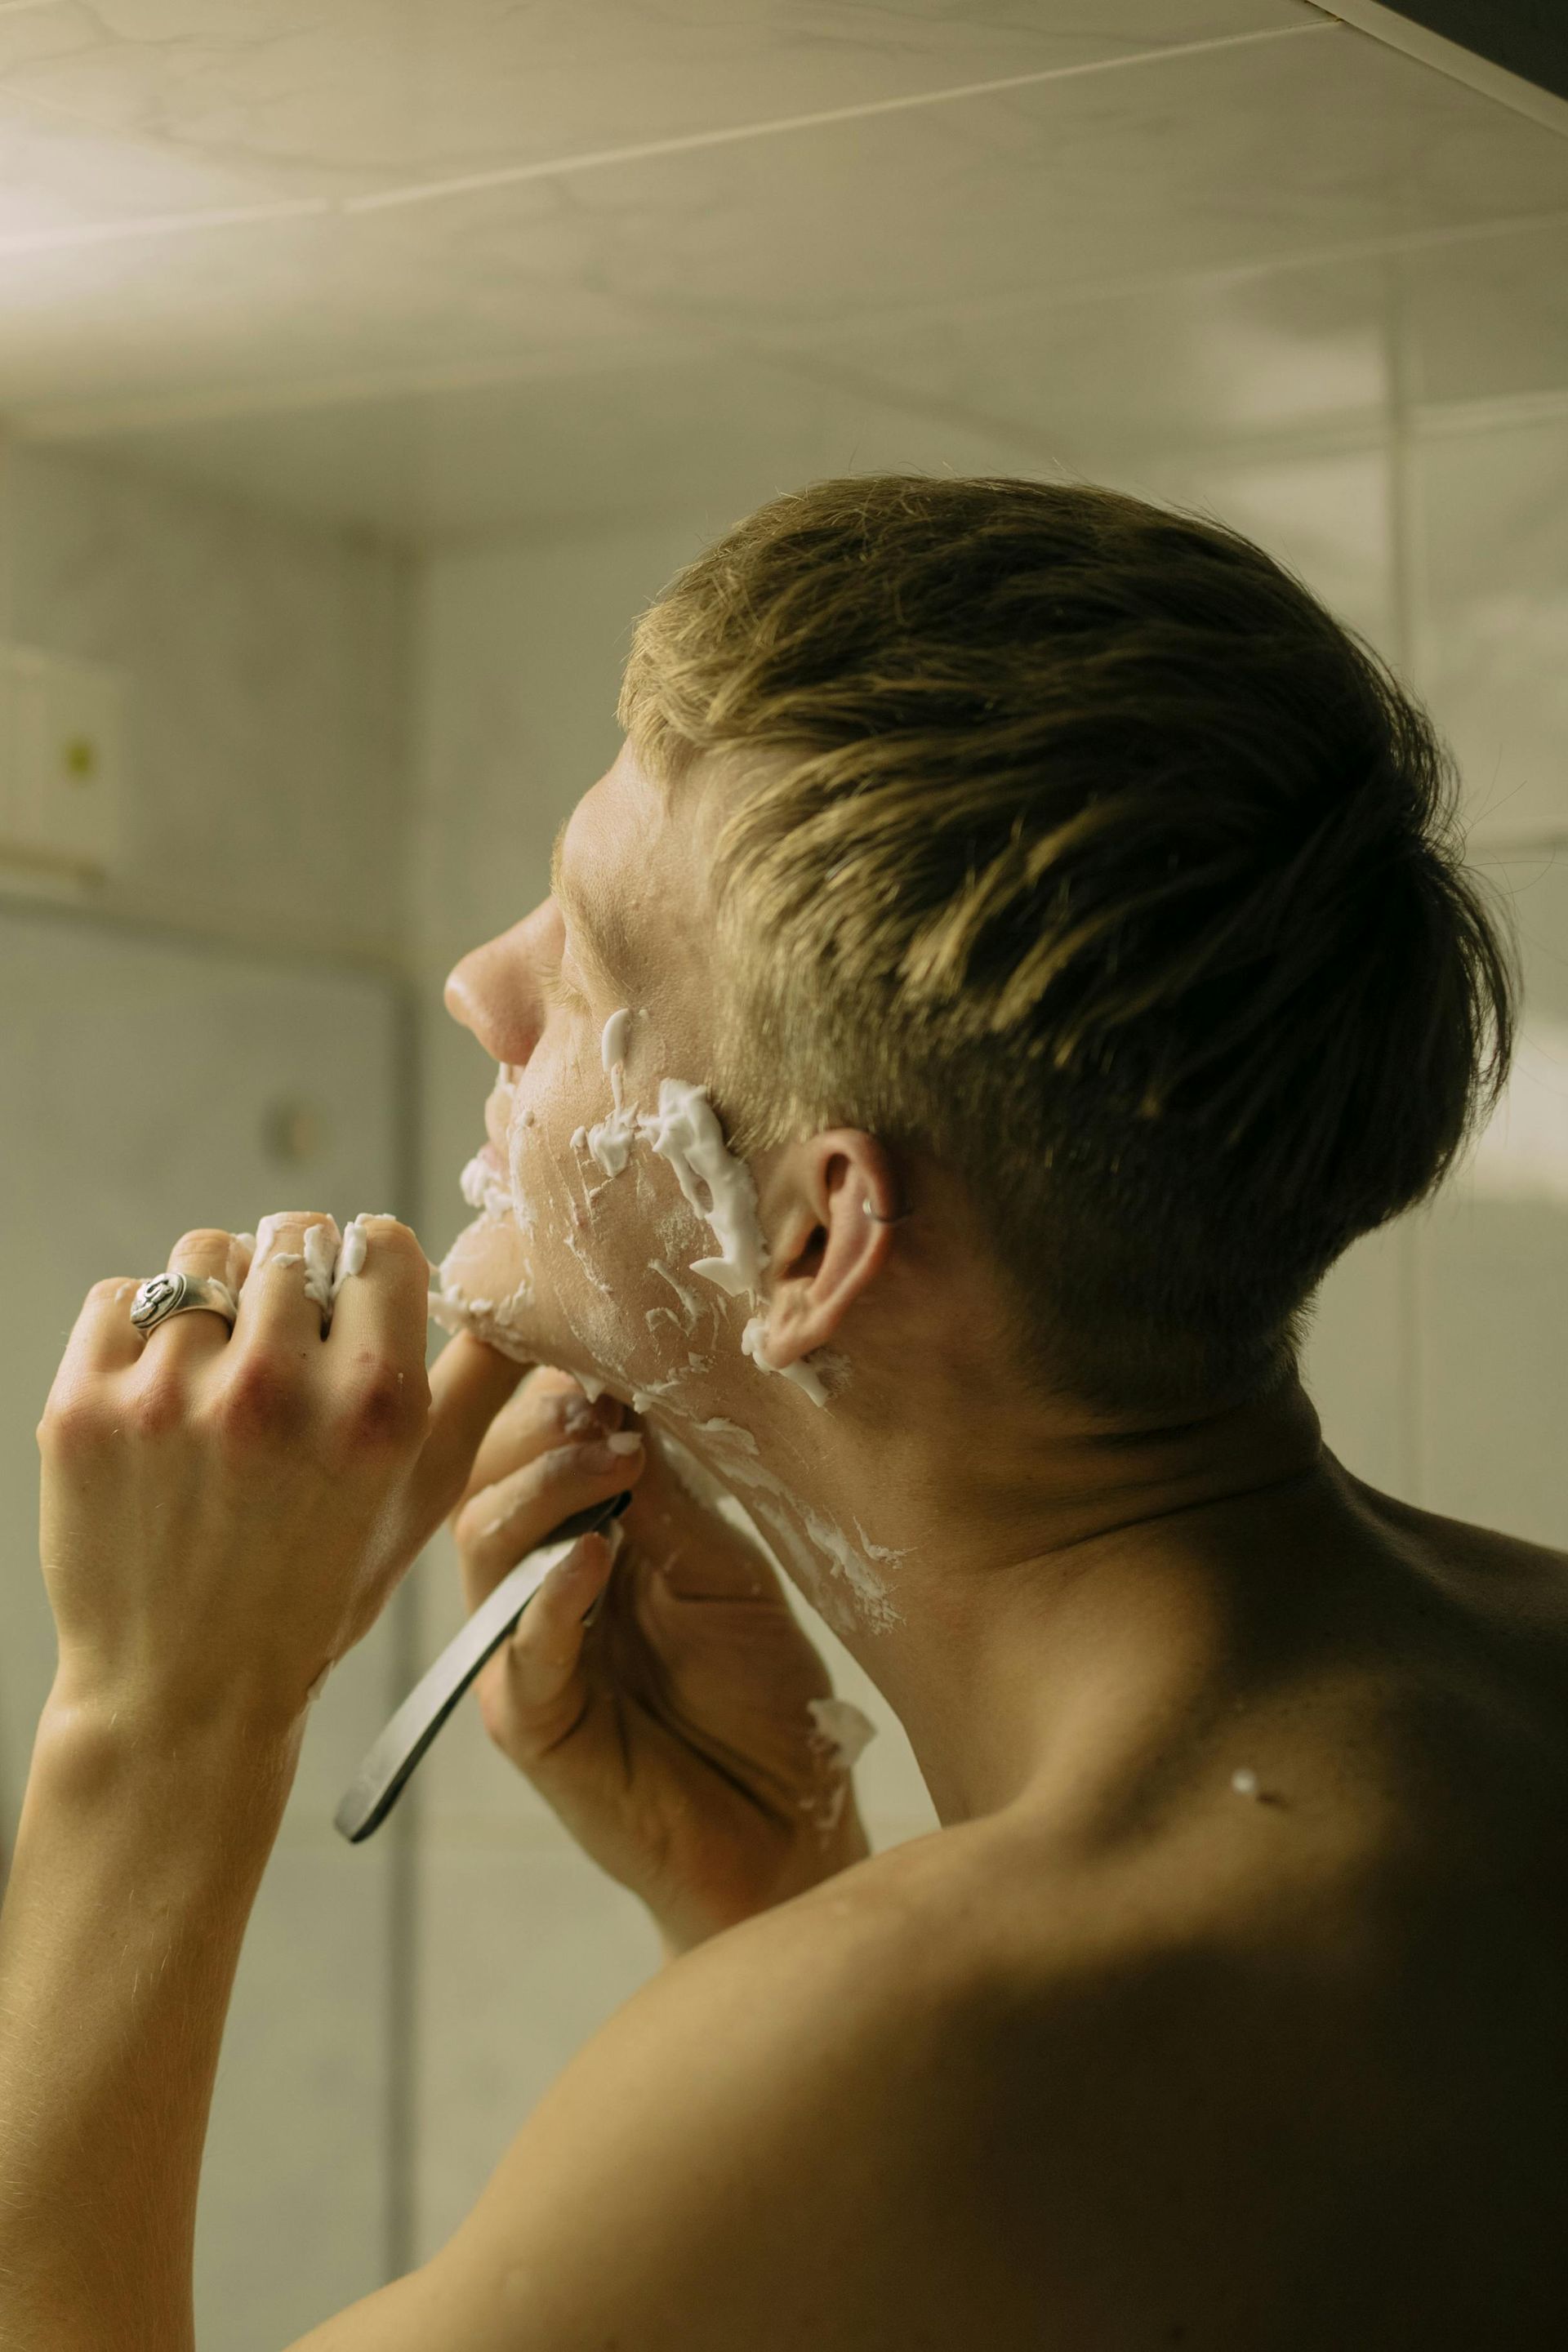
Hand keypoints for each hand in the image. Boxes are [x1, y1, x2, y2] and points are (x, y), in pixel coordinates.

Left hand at [36, 1214, 525, 1733]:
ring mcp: (168, 1396)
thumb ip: (477, 1382)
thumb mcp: (425, 1495)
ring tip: (219, 1376)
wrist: (183, 1693)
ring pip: (202, 1255)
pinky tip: (161, 1397)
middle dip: (294, 1284)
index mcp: (374, 1406)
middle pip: (291, 1238)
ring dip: (217, 1299)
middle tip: (283, 1357)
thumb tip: (518, 1296)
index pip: (379, 1244)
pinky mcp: (82, 1407)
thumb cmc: (315, 1592)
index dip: (367, 1272)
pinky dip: (139, 1329)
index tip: (353, 1307)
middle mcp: (274, 1390)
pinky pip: (121, 1296)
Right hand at [451, 1369, 872, 1953]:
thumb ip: (667, 1498)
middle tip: (600, 1405)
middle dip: (538, 1426)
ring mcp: (526, 1653)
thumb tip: (617, 1391)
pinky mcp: (532, 1726)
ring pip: (482, 1545)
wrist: (792, 1830)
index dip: (550, 1384)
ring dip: (545, 1490)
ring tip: (610, 1461)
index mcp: (583, 1535)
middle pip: (488, 1477)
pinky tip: (593, 1561)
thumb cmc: (764, 1700)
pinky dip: (551, 1597)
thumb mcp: (726, 1572)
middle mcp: (537, 1585)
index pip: (533, 1439)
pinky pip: (521, 1649)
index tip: (596, 1334)